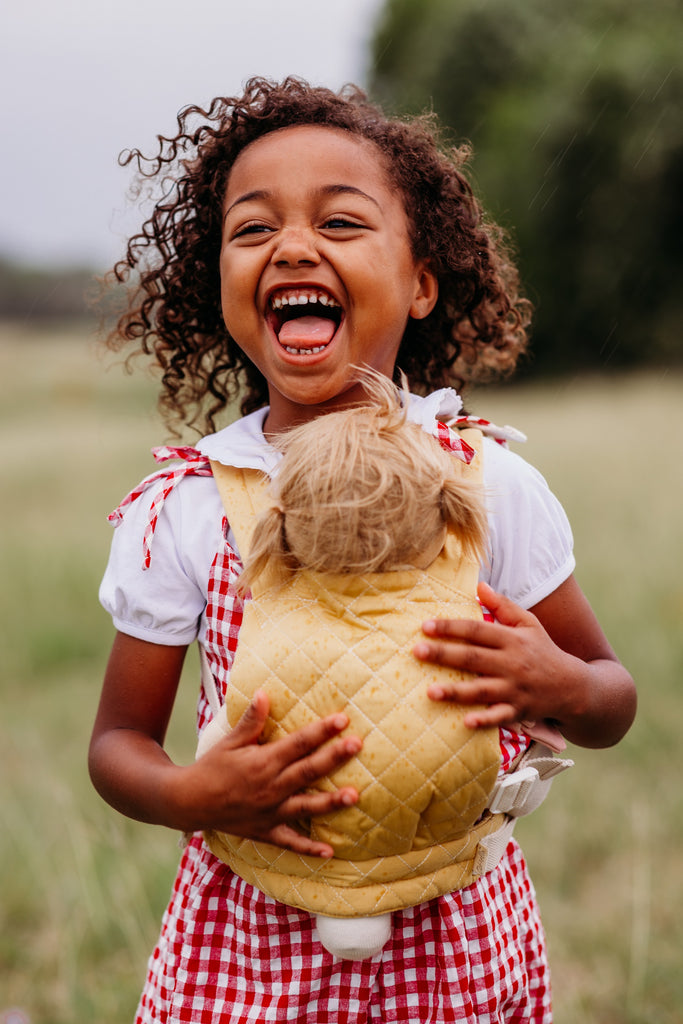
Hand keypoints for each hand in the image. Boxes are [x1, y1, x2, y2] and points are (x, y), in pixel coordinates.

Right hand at [176, 690, 361, 856]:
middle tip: (357, 745)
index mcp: (263, 762)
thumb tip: (264, 693)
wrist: (189, 802)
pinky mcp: (265, 831)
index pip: (298, 743)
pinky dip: (308, 848)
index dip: (321, 731)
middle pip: (308, 771)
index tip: (342, 719)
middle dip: (334, 757)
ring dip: (330, 802)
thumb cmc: (212, 767)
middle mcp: (270, 787)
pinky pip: (290, 842)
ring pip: (305, 806)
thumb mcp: (230, 741)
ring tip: (354, 796)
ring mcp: (270, 812)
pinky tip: (329, 852)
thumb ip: (251, 720)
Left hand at [413, 581, 571, 729]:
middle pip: (473, 658)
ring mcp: (515, 689)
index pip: (476, 630)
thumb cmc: (544, 651)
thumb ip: (503, 605)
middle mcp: (512, 663)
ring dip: (456, 691)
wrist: (574, 686)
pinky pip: (499, 717)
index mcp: (512, 639)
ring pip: (481, 690)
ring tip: (430, 691)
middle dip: (444, 654)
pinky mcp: (519, 711)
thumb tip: (478, 585)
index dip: (451, 627)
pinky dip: (484, 720)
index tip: (425, 626)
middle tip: (417, 651)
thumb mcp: (529, 623)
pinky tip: (465, 722)